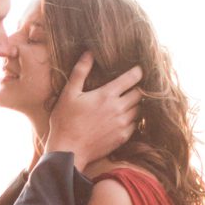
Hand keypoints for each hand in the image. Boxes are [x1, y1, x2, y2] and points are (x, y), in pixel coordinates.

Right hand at [43, 53, 143, 169]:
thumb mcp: (69, 93)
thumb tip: (88, 53)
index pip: (132, 78)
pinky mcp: (122, 137)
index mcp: (106, 95)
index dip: (137, 71)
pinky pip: (135, 124)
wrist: (68, 151)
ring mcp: (122, 124)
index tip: (138, 69)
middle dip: (137, 88)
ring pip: (139, 109)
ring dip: (135, 104)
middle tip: (131, 86)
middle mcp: (118, 108)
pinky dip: (132, 119)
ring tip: (127, 101)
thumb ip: (80, 72)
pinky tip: (123, 118)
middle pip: (139, 93)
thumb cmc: (65, 121)